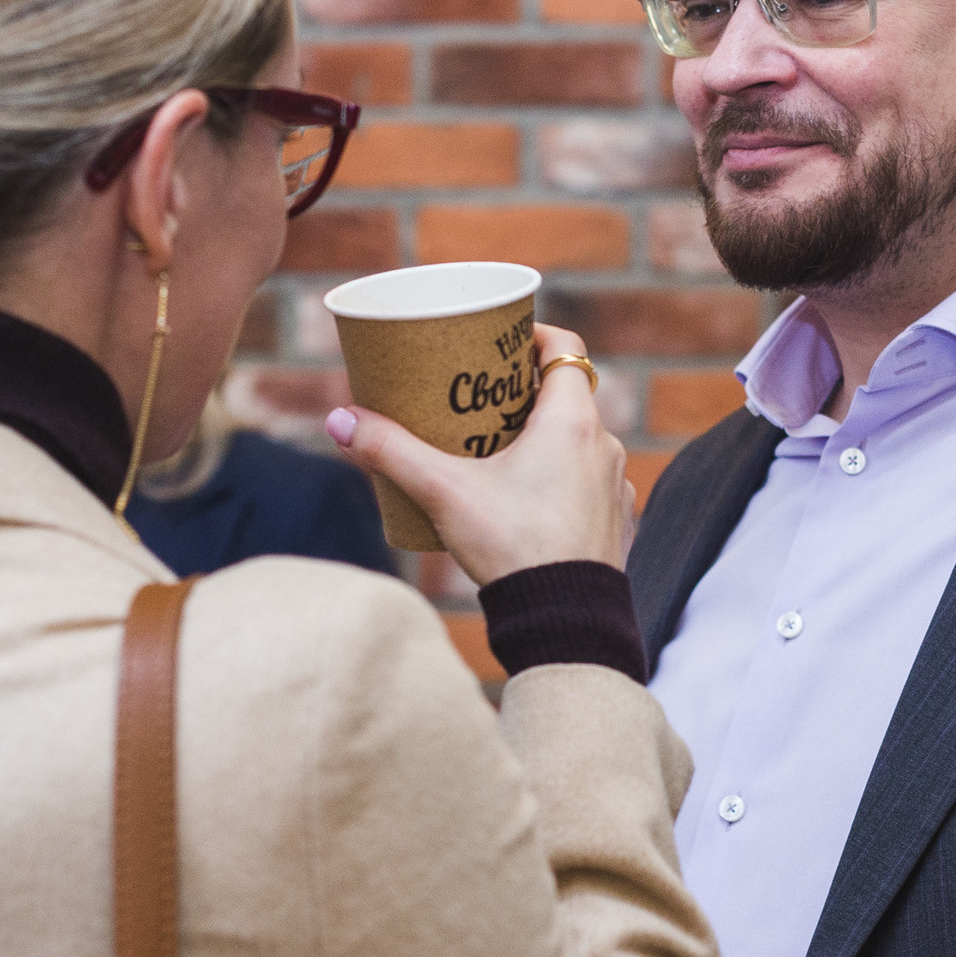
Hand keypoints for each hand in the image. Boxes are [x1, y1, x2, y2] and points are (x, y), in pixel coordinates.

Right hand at [326, 325, 633, 586]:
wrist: (567, 621)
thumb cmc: (513, 546)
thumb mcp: (443, 493)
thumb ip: (390, 452)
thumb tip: (339, 421)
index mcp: (572, 420)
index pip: (564, 347)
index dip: (532, 335)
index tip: (500, 340)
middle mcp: (604, 444)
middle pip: (567, 394)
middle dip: (524, 390)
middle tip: (482, 396)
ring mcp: (615, 485)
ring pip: (580, 440)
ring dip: (546, 436)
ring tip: (500, 449)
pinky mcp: (615, 521)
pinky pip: (589, 481)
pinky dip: (563, 477)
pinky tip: (530, 497)